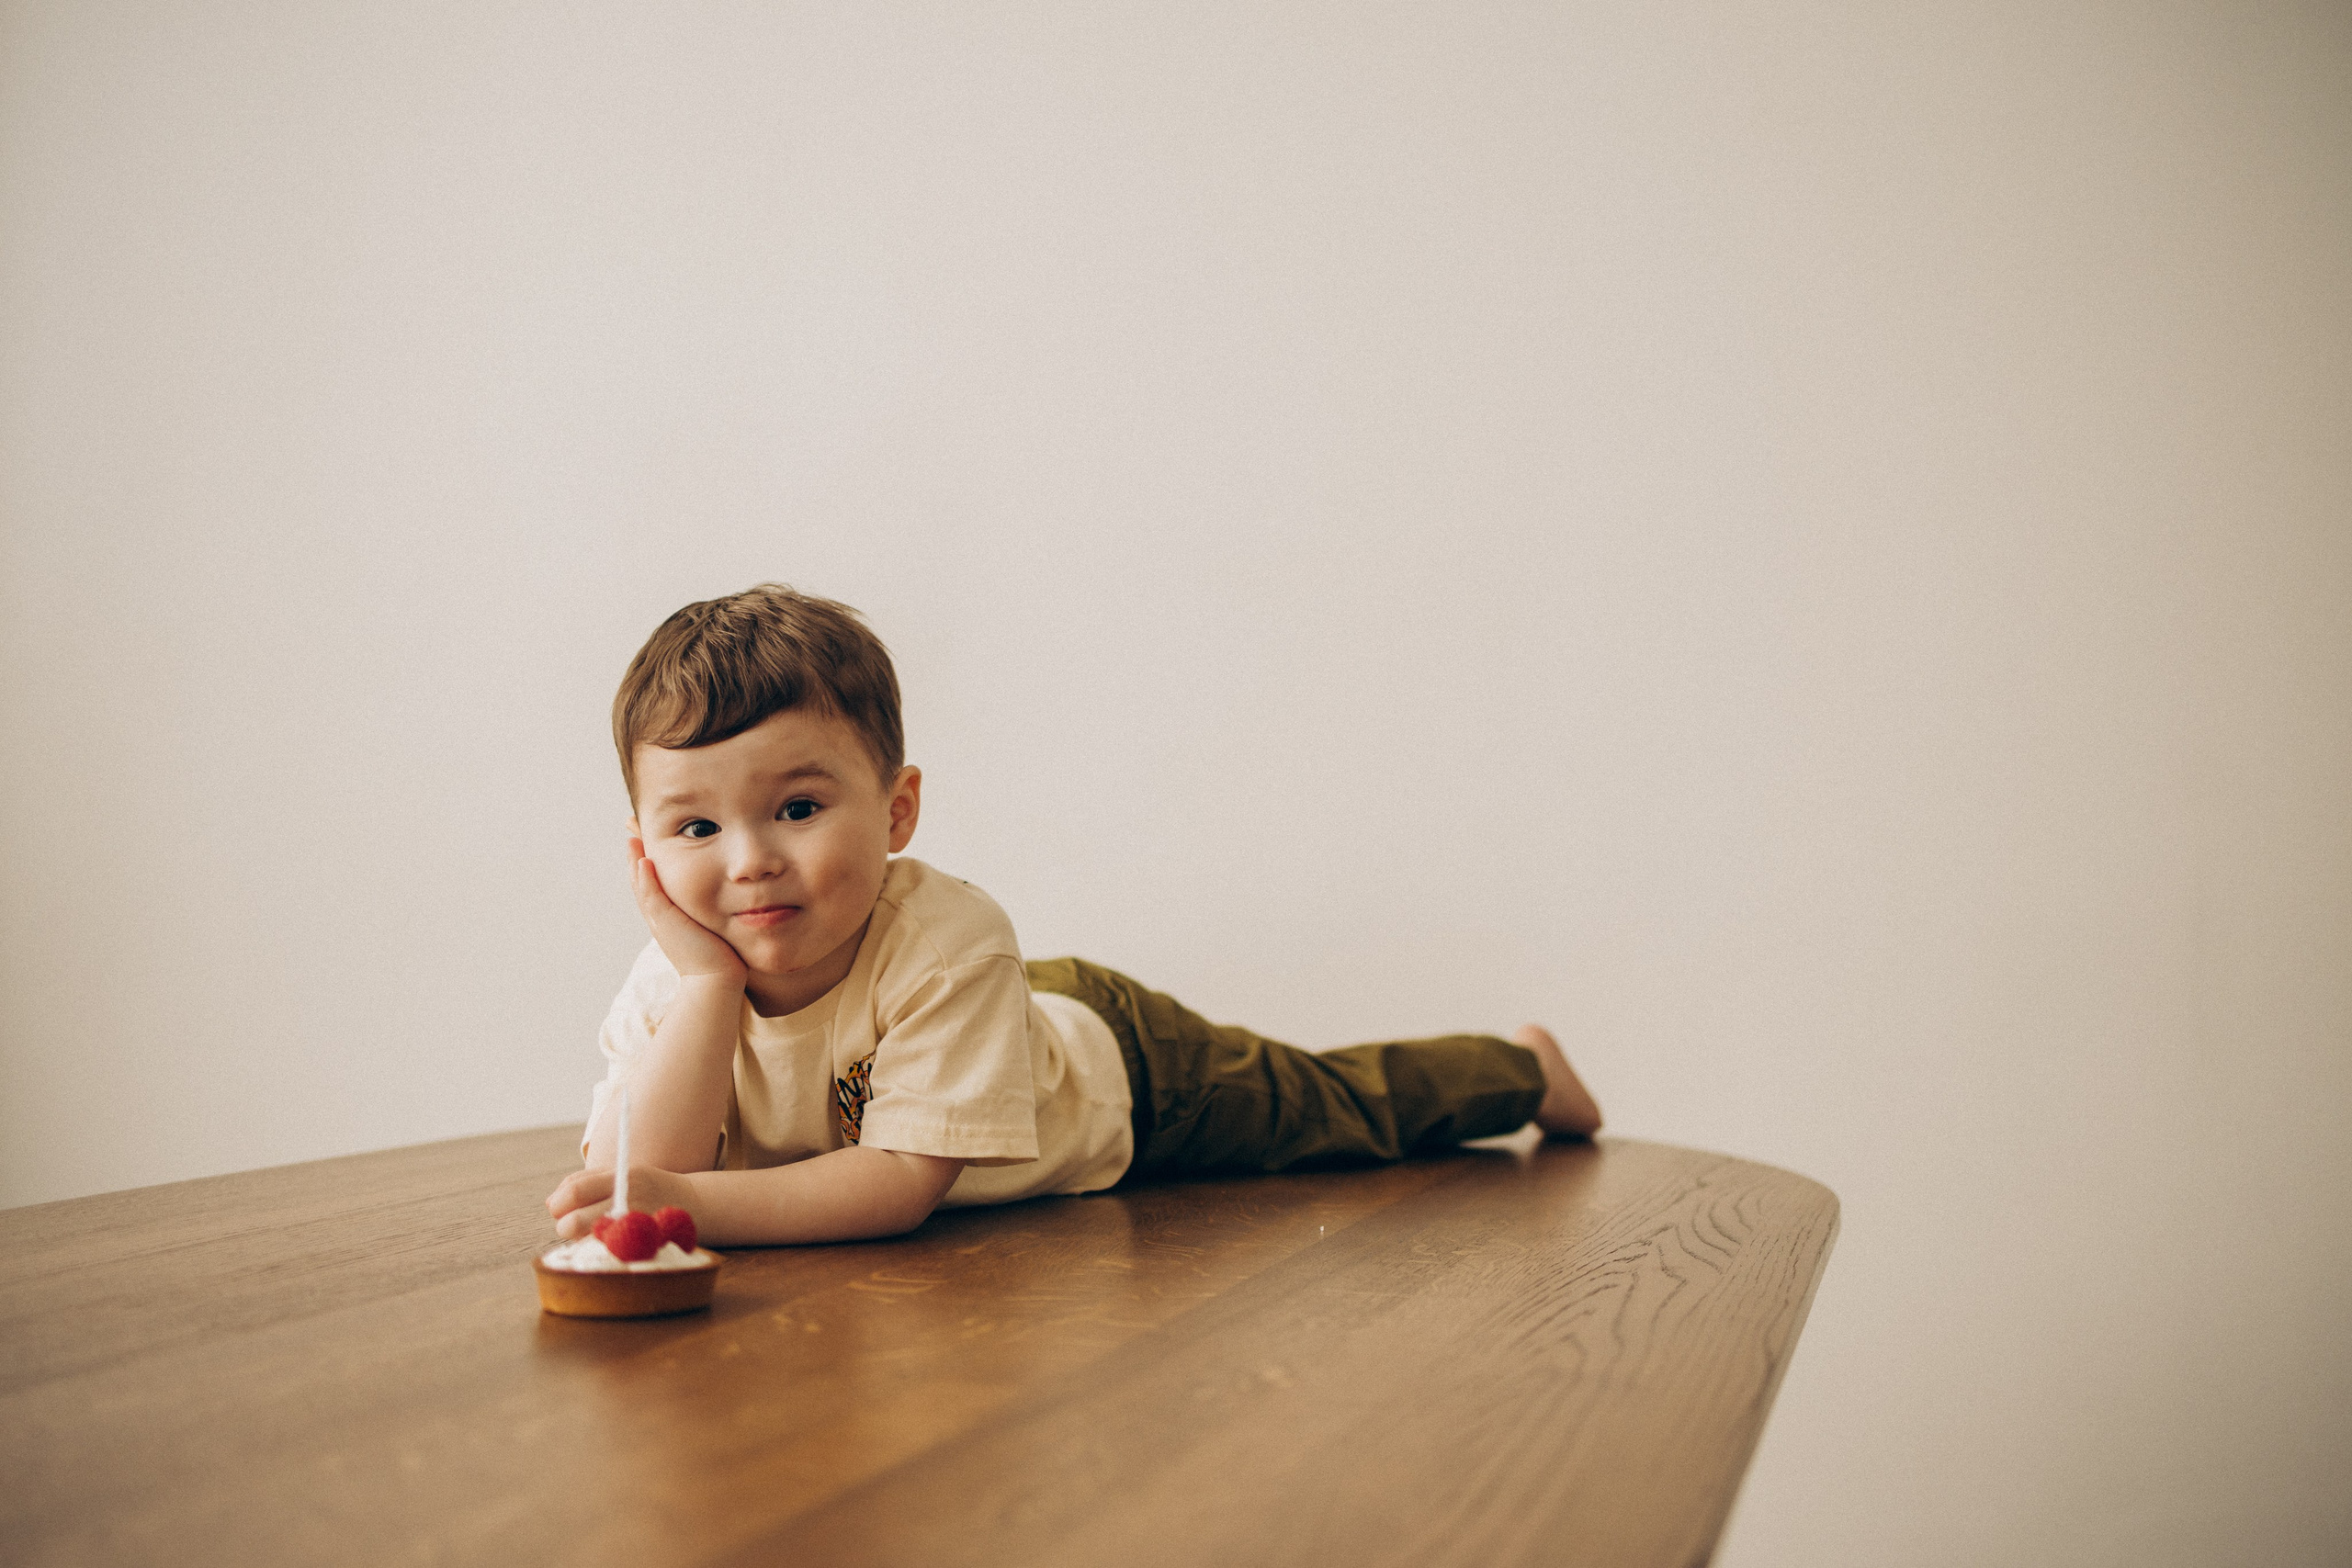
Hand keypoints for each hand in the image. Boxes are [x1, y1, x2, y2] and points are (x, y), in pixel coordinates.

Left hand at [546, 1164, 696, 1239]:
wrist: (694, 1204)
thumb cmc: (649, 1186)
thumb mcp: (622, 1171)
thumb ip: (584, 1181)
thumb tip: (551, 1203)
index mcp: (622, 1177)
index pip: (574, 1192)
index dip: (558, 1202)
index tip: (559, 1207)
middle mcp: (628, 1202)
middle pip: (573, 1222)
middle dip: (564, 1226)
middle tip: (570, 1224)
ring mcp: (633, 1227)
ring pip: (584, 1241)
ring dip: (581, 1239)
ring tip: (597, 1229)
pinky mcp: (639, 1248)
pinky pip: (603, 1253)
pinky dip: (597, 1249)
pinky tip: (608, 1241)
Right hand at [627, 834, 746, 984]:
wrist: (716, 980)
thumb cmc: (722, 958)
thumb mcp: (714, 929)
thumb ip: (716, 914)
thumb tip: (731, 902)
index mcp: (670, 920)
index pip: (654, 888)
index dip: (647, 869)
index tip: (647, 847)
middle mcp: (660, 919)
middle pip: (642, 884)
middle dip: (636, 859)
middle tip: (632, 835)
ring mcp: (661, 921)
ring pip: (642, 887)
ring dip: (636, 862)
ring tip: (632, 840)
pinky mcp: (666, 922)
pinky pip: (652, 896)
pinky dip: (646, 879)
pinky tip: (644, 860)